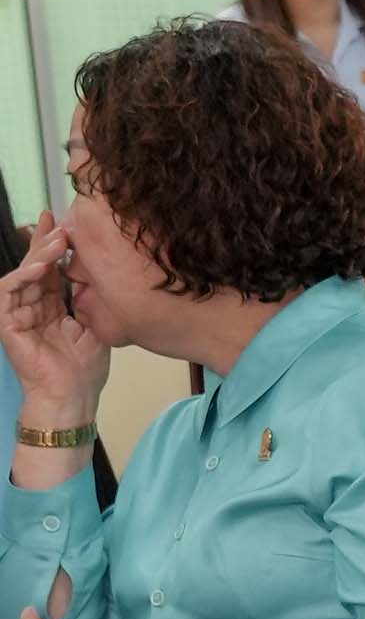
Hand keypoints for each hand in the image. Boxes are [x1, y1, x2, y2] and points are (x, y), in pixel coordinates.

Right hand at [0, 220, 104, 426]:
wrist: (73, 397)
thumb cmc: (85, 370)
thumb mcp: (95, 327)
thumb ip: (91, 302)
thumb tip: (101, 274)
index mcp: (51, 307)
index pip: (50, 271)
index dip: (55, 248)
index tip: (66, 224)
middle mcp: (32, 308)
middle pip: (34, 267)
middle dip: (44, 242)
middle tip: (57, 221)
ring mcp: (17, 315)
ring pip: (21, 275)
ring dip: (37, 256)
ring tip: (56, 242)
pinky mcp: (7, 324)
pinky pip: (8, 294)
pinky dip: (21, 277)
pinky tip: (38, 268)